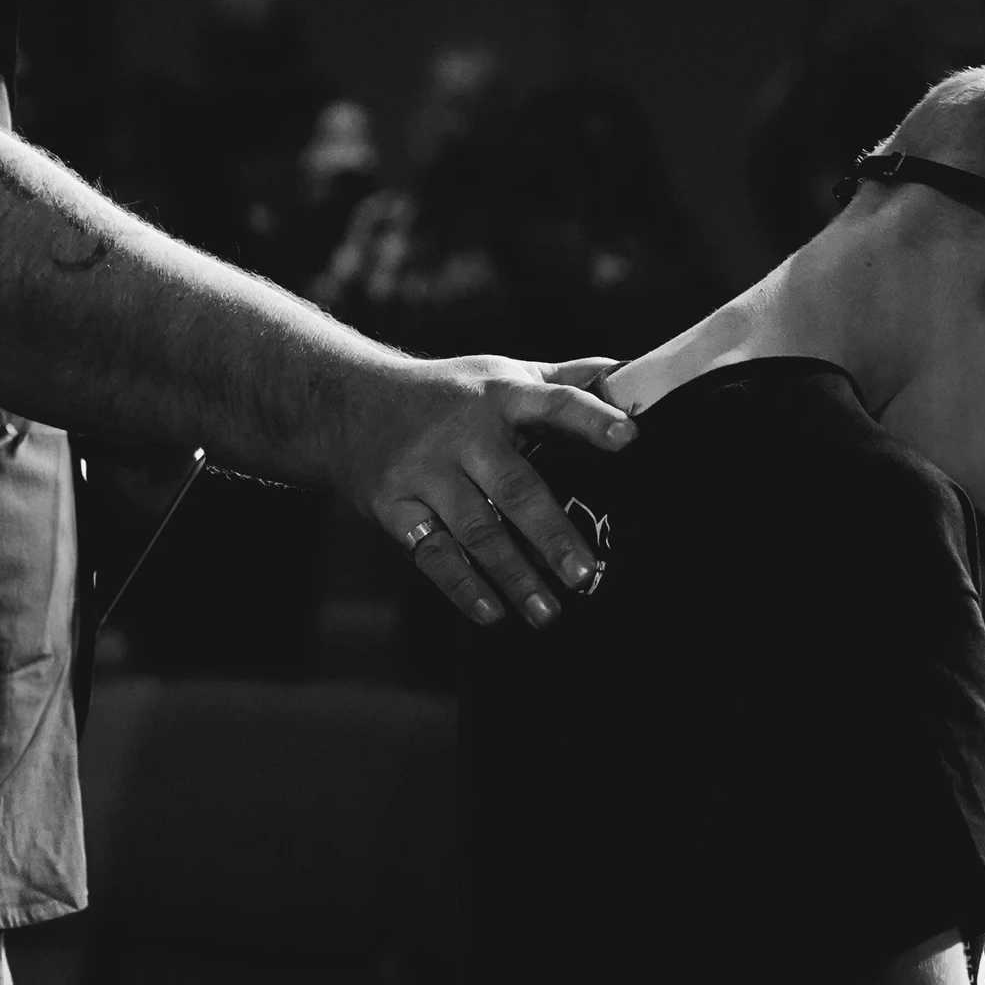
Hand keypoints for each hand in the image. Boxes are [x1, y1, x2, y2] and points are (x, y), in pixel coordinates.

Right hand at [344, 351, 632, 627]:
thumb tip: (638, 376)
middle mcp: (464, 432)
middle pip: (514, 486)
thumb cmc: (448, 393)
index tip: (629, 439)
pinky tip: (492, 612)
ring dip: (514, 574)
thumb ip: (567, 379)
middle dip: (551, 533)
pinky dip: (462, 585)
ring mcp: (425, 470)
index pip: (554, 403)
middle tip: (585, 575)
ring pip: (476, 529)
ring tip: (549, 612)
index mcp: (501, 395)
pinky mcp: (394, 504)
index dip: (591, 418)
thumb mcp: (502, 372)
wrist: (346, 403)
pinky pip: (432, 552)